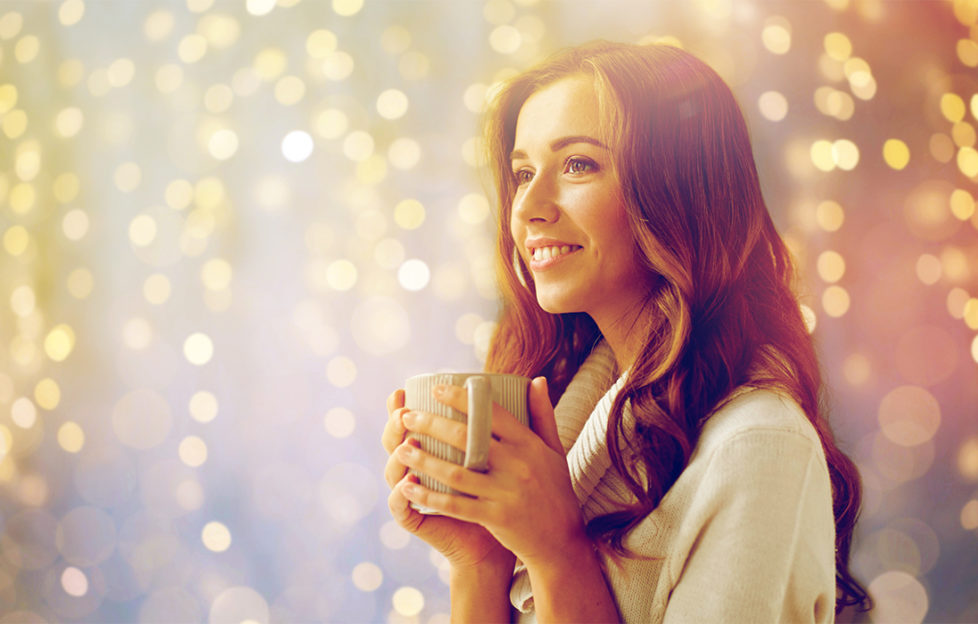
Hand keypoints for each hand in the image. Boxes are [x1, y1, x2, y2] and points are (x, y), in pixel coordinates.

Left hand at [395, 377, 588, 567]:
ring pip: (456, 472)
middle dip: (431, 424)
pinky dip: (429, 497)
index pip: (493, 413)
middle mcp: (518, 465)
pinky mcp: (496, 518)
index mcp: (530, 444)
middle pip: (468, 439)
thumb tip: (537, 379)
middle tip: (406, 416)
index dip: (463, 399)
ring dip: (424, 460)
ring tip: (400, 449)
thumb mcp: (554, 450)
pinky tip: (408, 488)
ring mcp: (506, 493)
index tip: (437, 389)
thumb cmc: (555, 490)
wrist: (562, 540)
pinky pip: (456, 505)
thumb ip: (543, 414)